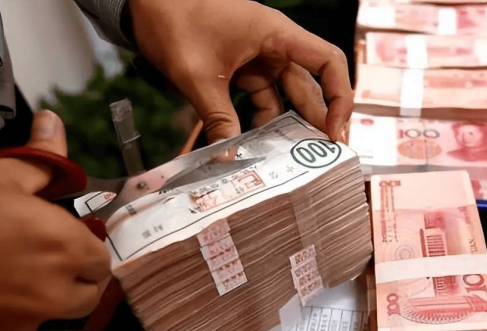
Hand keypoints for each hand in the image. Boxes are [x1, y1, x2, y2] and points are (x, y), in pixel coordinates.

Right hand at [0, 110, 110, 330]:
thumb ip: (41, 160)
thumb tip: (56, 125)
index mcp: (63, 250)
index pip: (102, 260)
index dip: (84, 248)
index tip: (62, 239)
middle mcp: (50, 299)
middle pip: (84, 296)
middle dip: (69, 279)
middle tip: (31, 258)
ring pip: (40, 320)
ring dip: (27, 304)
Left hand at [128, 0, 353, 142]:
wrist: (146, 3)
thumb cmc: (174, 21)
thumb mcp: (197, 76)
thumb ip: (218, 118)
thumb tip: (229, 157)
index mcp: (276, 35)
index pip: (328, 62)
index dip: (340, 96)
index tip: (334, 129)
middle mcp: (276, 46)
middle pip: (309, 86)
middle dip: (316, 121)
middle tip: (321, 158)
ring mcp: (261, 57)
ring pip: (285, 97)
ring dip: (285, 126)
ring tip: (286, 158)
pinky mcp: (245, 69)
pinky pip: (262, 98)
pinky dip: (260, 120)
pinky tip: (254, 143)